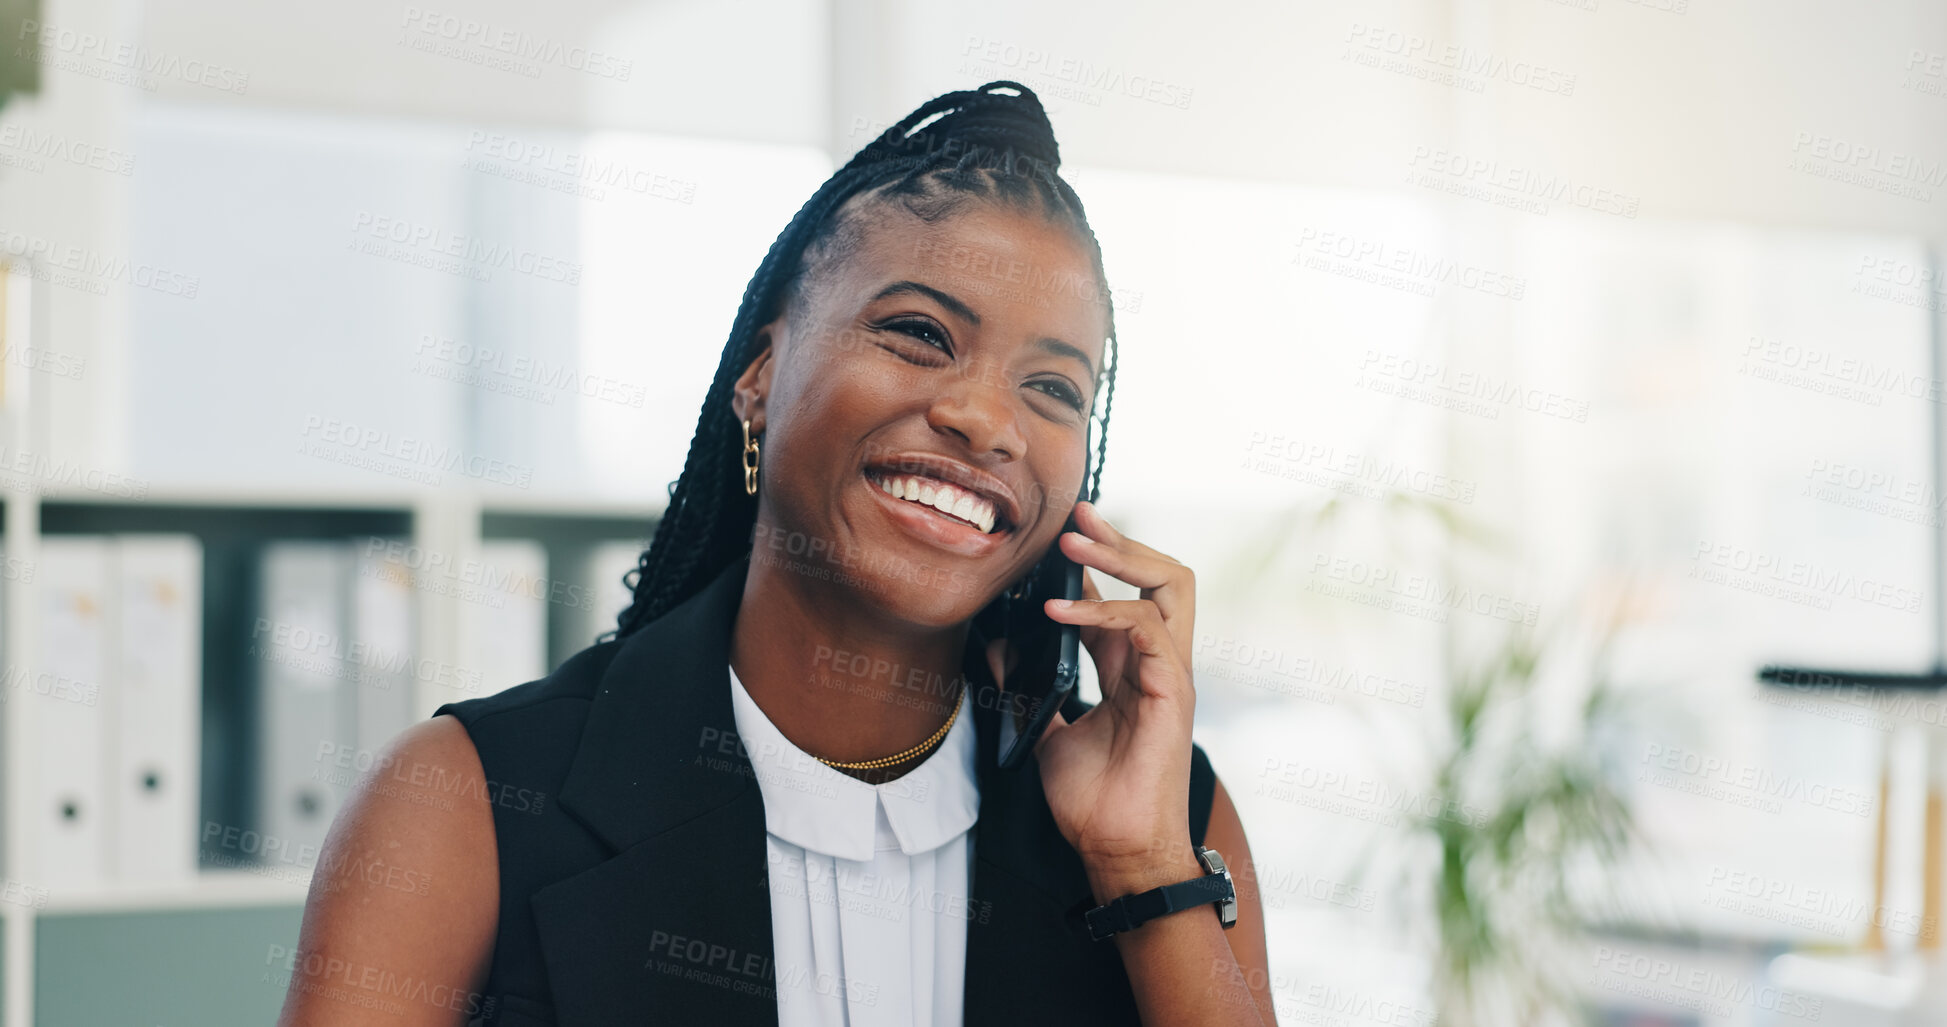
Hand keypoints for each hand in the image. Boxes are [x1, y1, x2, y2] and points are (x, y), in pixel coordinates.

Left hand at [1031, 500, 1200, 887]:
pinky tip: (1058, 611)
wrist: (1115, 850)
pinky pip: (1147, 627)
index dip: (1095, 561)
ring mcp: (1171, 674)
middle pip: (1163, 575)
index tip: (1058, 532)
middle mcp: (1158, 663)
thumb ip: (1028, 689)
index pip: (1123, 594)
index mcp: (1132, 669)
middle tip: (1076, 517)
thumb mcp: (1047, 731)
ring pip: (1171, 585)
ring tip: (1073, 543)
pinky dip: (1103, 609)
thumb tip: (996, 650)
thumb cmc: (1093, 802)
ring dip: (1120, 555)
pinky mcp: (1173, 691)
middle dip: (1121, 539)